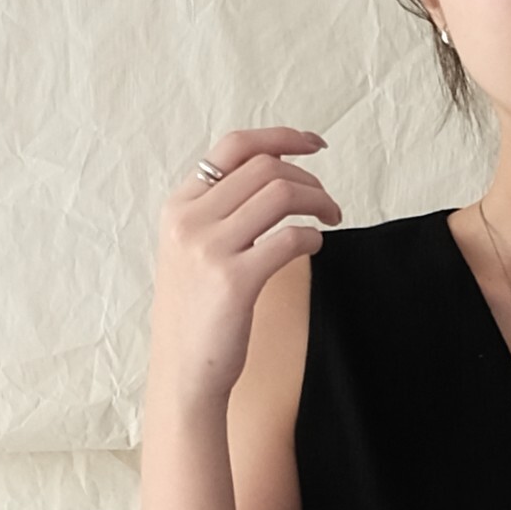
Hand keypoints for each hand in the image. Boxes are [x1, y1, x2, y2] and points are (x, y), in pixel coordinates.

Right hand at [148, 126, 341, 405]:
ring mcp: (209, 248)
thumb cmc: (198, 312)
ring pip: (281, 194)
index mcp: (179, 205)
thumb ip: (219, 211)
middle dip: (309, 178)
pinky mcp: (234, 280)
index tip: (316, 144)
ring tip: (331, 219)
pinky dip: (312, 237)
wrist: (184, 372)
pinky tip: (314, 246)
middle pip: (265, 168)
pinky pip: (290, 238)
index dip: (282, 137)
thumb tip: (273, 172)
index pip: (234, 146)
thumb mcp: (193, 249)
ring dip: (318, 201)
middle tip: (328, 203)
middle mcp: (189, 219)